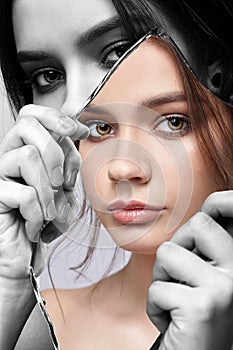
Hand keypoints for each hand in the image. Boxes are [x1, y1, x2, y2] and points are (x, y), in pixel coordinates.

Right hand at [0, 104, 87, 279]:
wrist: (27, 257)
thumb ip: (68, 160)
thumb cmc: (45, 223)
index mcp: (26, 152)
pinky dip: (39, 213)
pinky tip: (36, 226)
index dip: (57, 117)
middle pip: (27, 125)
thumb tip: (78, 131)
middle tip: (62, 182)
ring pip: (28, 155)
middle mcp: (8, 159)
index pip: (32, 116)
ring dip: (49, 189)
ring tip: (50, 211)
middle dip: (55, 151)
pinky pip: (24, 193)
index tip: (80, 132)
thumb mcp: (65, 188)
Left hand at [147, 190, 232, 349]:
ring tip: (177, 302)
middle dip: (176, 250)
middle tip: (181, 280)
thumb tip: (203, 209)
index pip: (231, 213)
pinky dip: (155, 307)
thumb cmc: (191, 314)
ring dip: (161, 279)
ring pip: (167, 254)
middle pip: (195, 225)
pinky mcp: (202, 307)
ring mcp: (223, 288)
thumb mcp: (202, 274)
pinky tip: (174, 321)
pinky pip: (157, 289)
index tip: (216, 201)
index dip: (223, 201)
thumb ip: (202, 246)